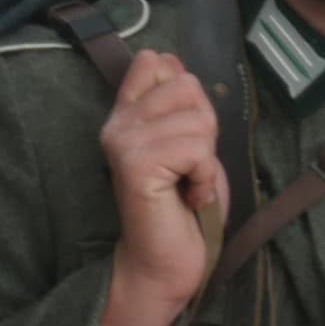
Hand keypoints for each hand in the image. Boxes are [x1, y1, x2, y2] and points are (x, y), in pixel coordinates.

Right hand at [97, 50, 224, 325]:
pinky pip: (196, 149)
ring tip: (188, 184)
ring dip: (206, 157)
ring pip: (197, 119)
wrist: (164, 263)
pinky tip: (189, 196)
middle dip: (204, 127)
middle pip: (186, 84)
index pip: (155, 62)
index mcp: (125, 114)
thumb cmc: (181, 209)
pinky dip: (205, 176)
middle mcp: (117, 124)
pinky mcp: (136, 165)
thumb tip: (175, 62)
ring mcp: (124, 142)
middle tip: (189, 166)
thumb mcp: (187, 144)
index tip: (183, 138)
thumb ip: (181, 106)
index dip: (188, 95)